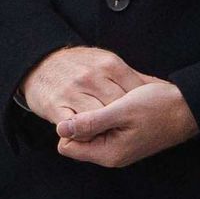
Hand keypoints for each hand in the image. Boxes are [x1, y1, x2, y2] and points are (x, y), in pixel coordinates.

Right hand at [23, 44, 139, 126]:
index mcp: (109, 65)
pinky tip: (90, 136)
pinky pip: (75, 128)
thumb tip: (159, 87)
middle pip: (119, 107)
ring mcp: (73, 92)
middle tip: (132, 132)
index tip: (147, 119)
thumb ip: (131, 76)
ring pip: (99, 119)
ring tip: (112, 137)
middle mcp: (92, 77)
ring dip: (106, 130)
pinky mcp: (56, 107)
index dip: (142, 108)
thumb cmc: (79, 65)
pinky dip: (84, 134)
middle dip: (125, 121)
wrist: (40, 63)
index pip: (135, 91)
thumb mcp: (106, 61)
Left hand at [59, 77, 196, 167]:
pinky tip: (118, 103)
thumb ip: (90, 121)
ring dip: (94, 116)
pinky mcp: (124, 138)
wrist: (189, 108)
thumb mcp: (122, 110)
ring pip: (89, 132)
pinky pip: (102, 128)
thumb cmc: (159, 107)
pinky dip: (105, 115)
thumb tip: (59, 129)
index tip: (83, 108)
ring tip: (112, 102)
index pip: (66, 146)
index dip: (68, 126)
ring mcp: (118, 147)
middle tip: (100, 103)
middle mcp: (111, 155)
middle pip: (76, 140)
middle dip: (81, 121)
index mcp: (108, 153)